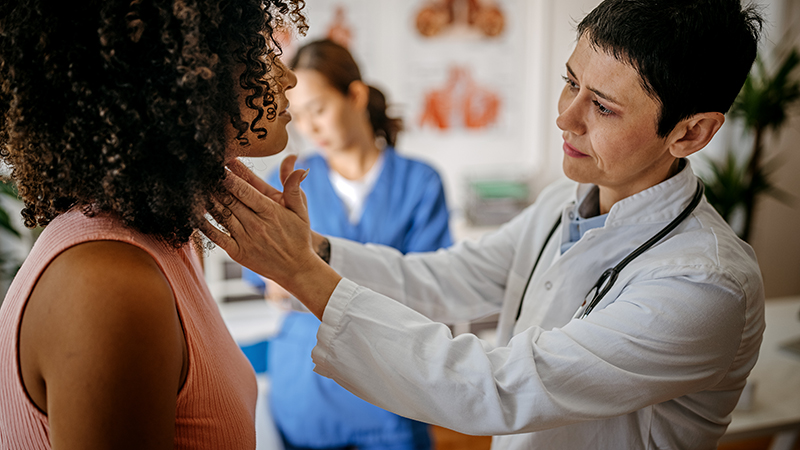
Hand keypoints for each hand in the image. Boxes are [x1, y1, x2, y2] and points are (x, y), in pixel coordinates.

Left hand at [200, 156, 340, 317]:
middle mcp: (256, 224)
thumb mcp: (301, 211)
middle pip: (230, 200)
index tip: (218, 166)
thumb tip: (301, 168)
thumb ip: (294, 188)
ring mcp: (245, 239)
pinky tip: (194, 214)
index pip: (245, 190)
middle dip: (214, 185)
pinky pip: (217, 237)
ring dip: (207, 200)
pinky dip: (204, 225)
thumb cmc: (298, 238)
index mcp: (271, 211)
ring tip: (196, 186)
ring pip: (221, 215)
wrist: (296, 269)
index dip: (229, 177)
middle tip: (202, 172)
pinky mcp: (237, 252)